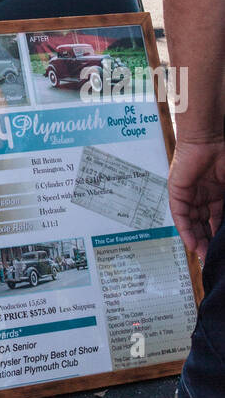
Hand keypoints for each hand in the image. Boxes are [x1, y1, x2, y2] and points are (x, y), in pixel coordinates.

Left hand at [168, 138, 224, 260]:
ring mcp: (190, 193)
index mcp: (217, 194)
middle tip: (213, 259)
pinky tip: (192, 244)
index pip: (216, 221)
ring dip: (197, 240)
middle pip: (203, 225)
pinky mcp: (177, 191)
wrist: (210, 137)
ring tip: (204, 257)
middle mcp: (202, 195)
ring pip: (192, 222)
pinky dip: (186, 230)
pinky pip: (180, 215)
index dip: (218, 236)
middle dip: (208, 242)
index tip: (222, 251)